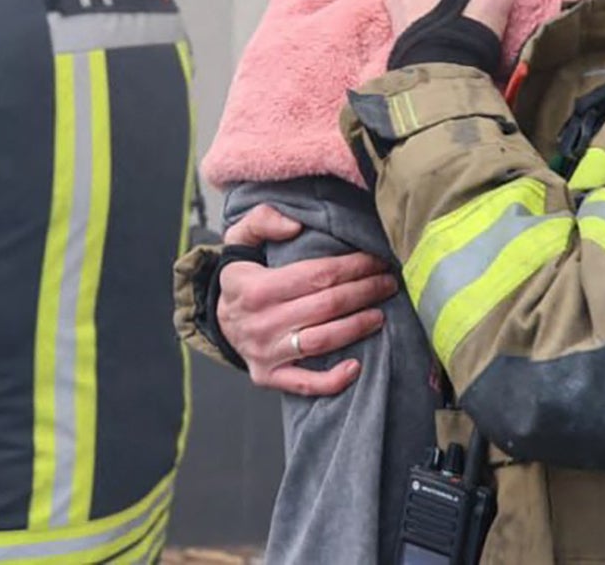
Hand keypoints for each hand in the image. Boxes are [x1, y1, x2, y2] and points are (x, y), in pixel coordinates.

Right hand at [217, 204, 398, 396]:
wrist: (216, 319)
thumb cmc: (240, 277)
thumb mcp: (239, 240)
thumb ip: (262, 221)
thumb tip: (295, 225)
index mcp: (256, 287)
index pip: (316, 275)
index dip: (352, 267)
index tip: (376, 260)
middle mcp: (261, 322)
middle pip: (326, 306)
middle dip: (364, 292)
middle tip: (388, 283)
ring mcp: (265, 353)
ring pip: (323, 341)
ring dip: (358, 327)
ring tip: (381, 313)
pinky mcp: (269, 376)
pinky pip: (305, 383)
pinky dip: (333, 380)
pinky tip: (357, 367)